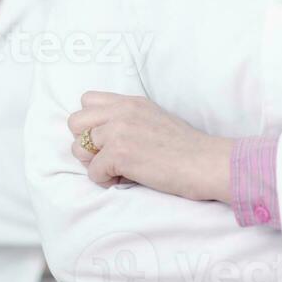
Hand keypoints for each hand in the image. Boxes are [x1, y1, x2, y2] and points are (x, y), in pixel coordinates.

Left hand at [67, 91, 232, 202]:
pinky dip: (105, 181)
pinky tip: (125, 181)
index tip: (106, 140)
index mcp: (130, 102)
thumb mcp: (155, 119)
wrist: (206, 163)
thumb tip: (103, 137)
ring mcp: (119, 131)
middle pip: (74, 122)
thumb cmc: (186, 148)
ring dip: (94, 164)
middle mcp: (121, 111)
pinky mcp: (120, 153)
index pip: (87, 100)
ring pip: (78, 148)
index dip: (91, 123)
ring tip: (117, 171)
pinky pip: (92, 172)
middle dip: (85, 143)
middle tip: (106, 157)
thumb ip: (128, 119)